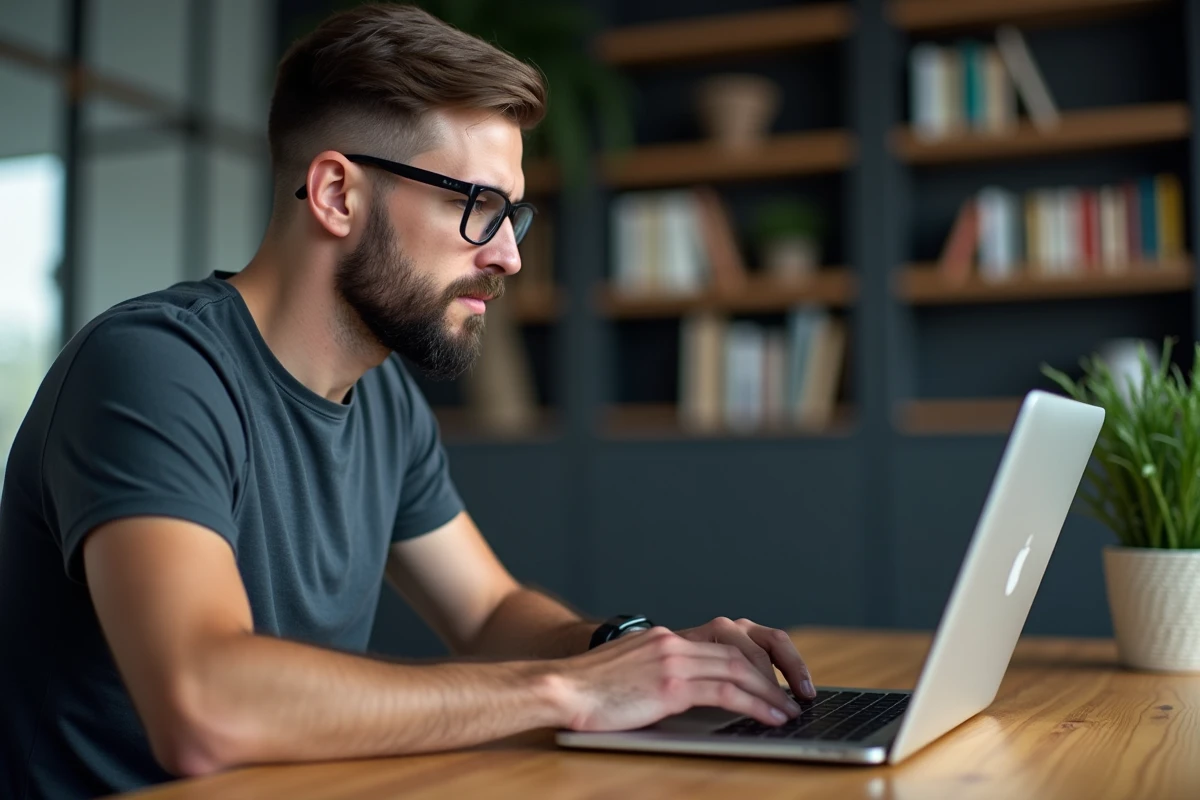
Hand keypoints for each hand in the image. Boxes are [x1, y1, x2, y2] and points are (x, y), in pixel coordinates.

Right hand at [554, 626, 802, 732]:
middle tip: (794, 694)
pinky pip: (725, 691)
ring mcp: (671, 660)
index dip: (756, 658)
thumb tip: (690, 694)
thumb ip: (659, 674)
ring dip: (771, 692)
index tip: (775, 676)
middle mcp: (672, 641)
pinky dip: (756, 704)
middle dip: (773, 673)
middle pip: (739, 650)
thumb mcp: (630, 673)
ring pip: (739, 669)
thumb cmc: (588, 691)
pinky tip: (771, 717)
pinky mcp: (668, 684)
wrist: (559, 689)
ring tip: (789, 711)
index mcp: (664, 637)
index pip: (724, 639)